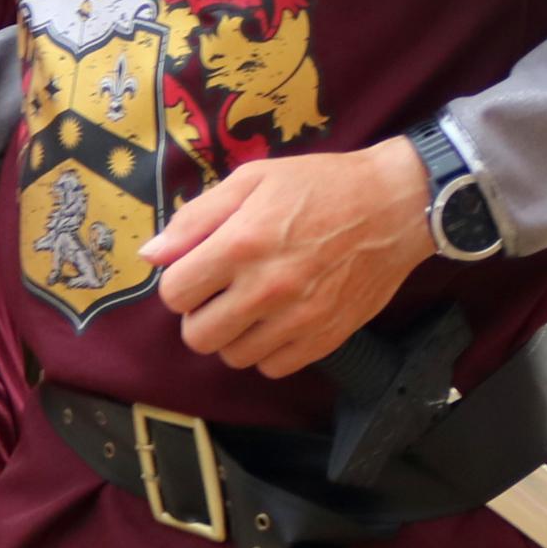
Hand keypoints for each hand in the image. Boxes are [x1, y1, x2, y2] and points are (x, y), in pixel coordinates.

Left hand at [144, 141, 436, 376]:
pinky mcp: (325, 337)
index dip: (180, 282)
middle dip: (200, 315)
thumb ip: (196, 217)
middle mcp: (266, 288)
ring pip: (234, 356)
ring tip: (252, 306)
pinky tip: (278, 321)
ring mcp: (298, 318)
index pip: (174, 293)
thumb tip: (152, 255)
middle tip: (221, 293)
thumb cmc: (320, 186)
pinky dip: (269, 351)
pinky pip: (274, 367)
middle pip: (198, 336)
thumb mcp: (253, 180)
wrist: (394, 205)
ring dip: (234, 335)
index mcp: (241, 243)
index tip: (198, 271)